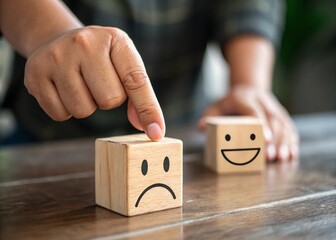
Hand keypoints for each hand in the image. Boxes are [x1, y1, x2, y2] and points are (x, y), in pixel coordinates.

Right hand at [24, 26, 164, 140]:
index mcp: (114, 40)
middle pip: (109, 101)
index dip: (148, 109)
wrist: (58, 40)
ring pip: (83, 111)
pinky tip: (64, 89)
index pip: (136, 81)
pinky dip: (66, 109)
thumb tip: (149, 129)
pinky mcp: (34, 75)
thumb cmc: (100, 58)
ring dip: (87, 106)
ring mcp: (56, 58)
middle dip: (108, 100)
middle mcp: (84, 44)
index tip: (156, 133)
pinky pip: (60, 115)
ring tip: (81, 84)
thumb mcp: (124, 65)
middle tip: (98, 82)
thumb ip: (140, 96)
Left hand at [198, 85, 298, 161]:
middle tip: (270, 156)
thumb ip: (208, 117)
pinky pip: (289, 127)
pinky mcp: (281, 115)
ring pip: (283, 123)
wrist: (247, 90)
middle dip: (273, 138)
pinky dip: (292, 141)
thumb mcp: (215, 107)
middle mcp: (262, 101)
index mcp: (243, 98)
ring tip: (282, 158)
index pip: (253, 111)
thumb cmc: (228, 104)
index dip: (260, 124)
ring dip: (284, 141)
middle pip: (271, 119)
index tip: (264, 139)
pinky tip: (292, 155)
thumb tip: (200, 128)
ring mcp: (273, 107)